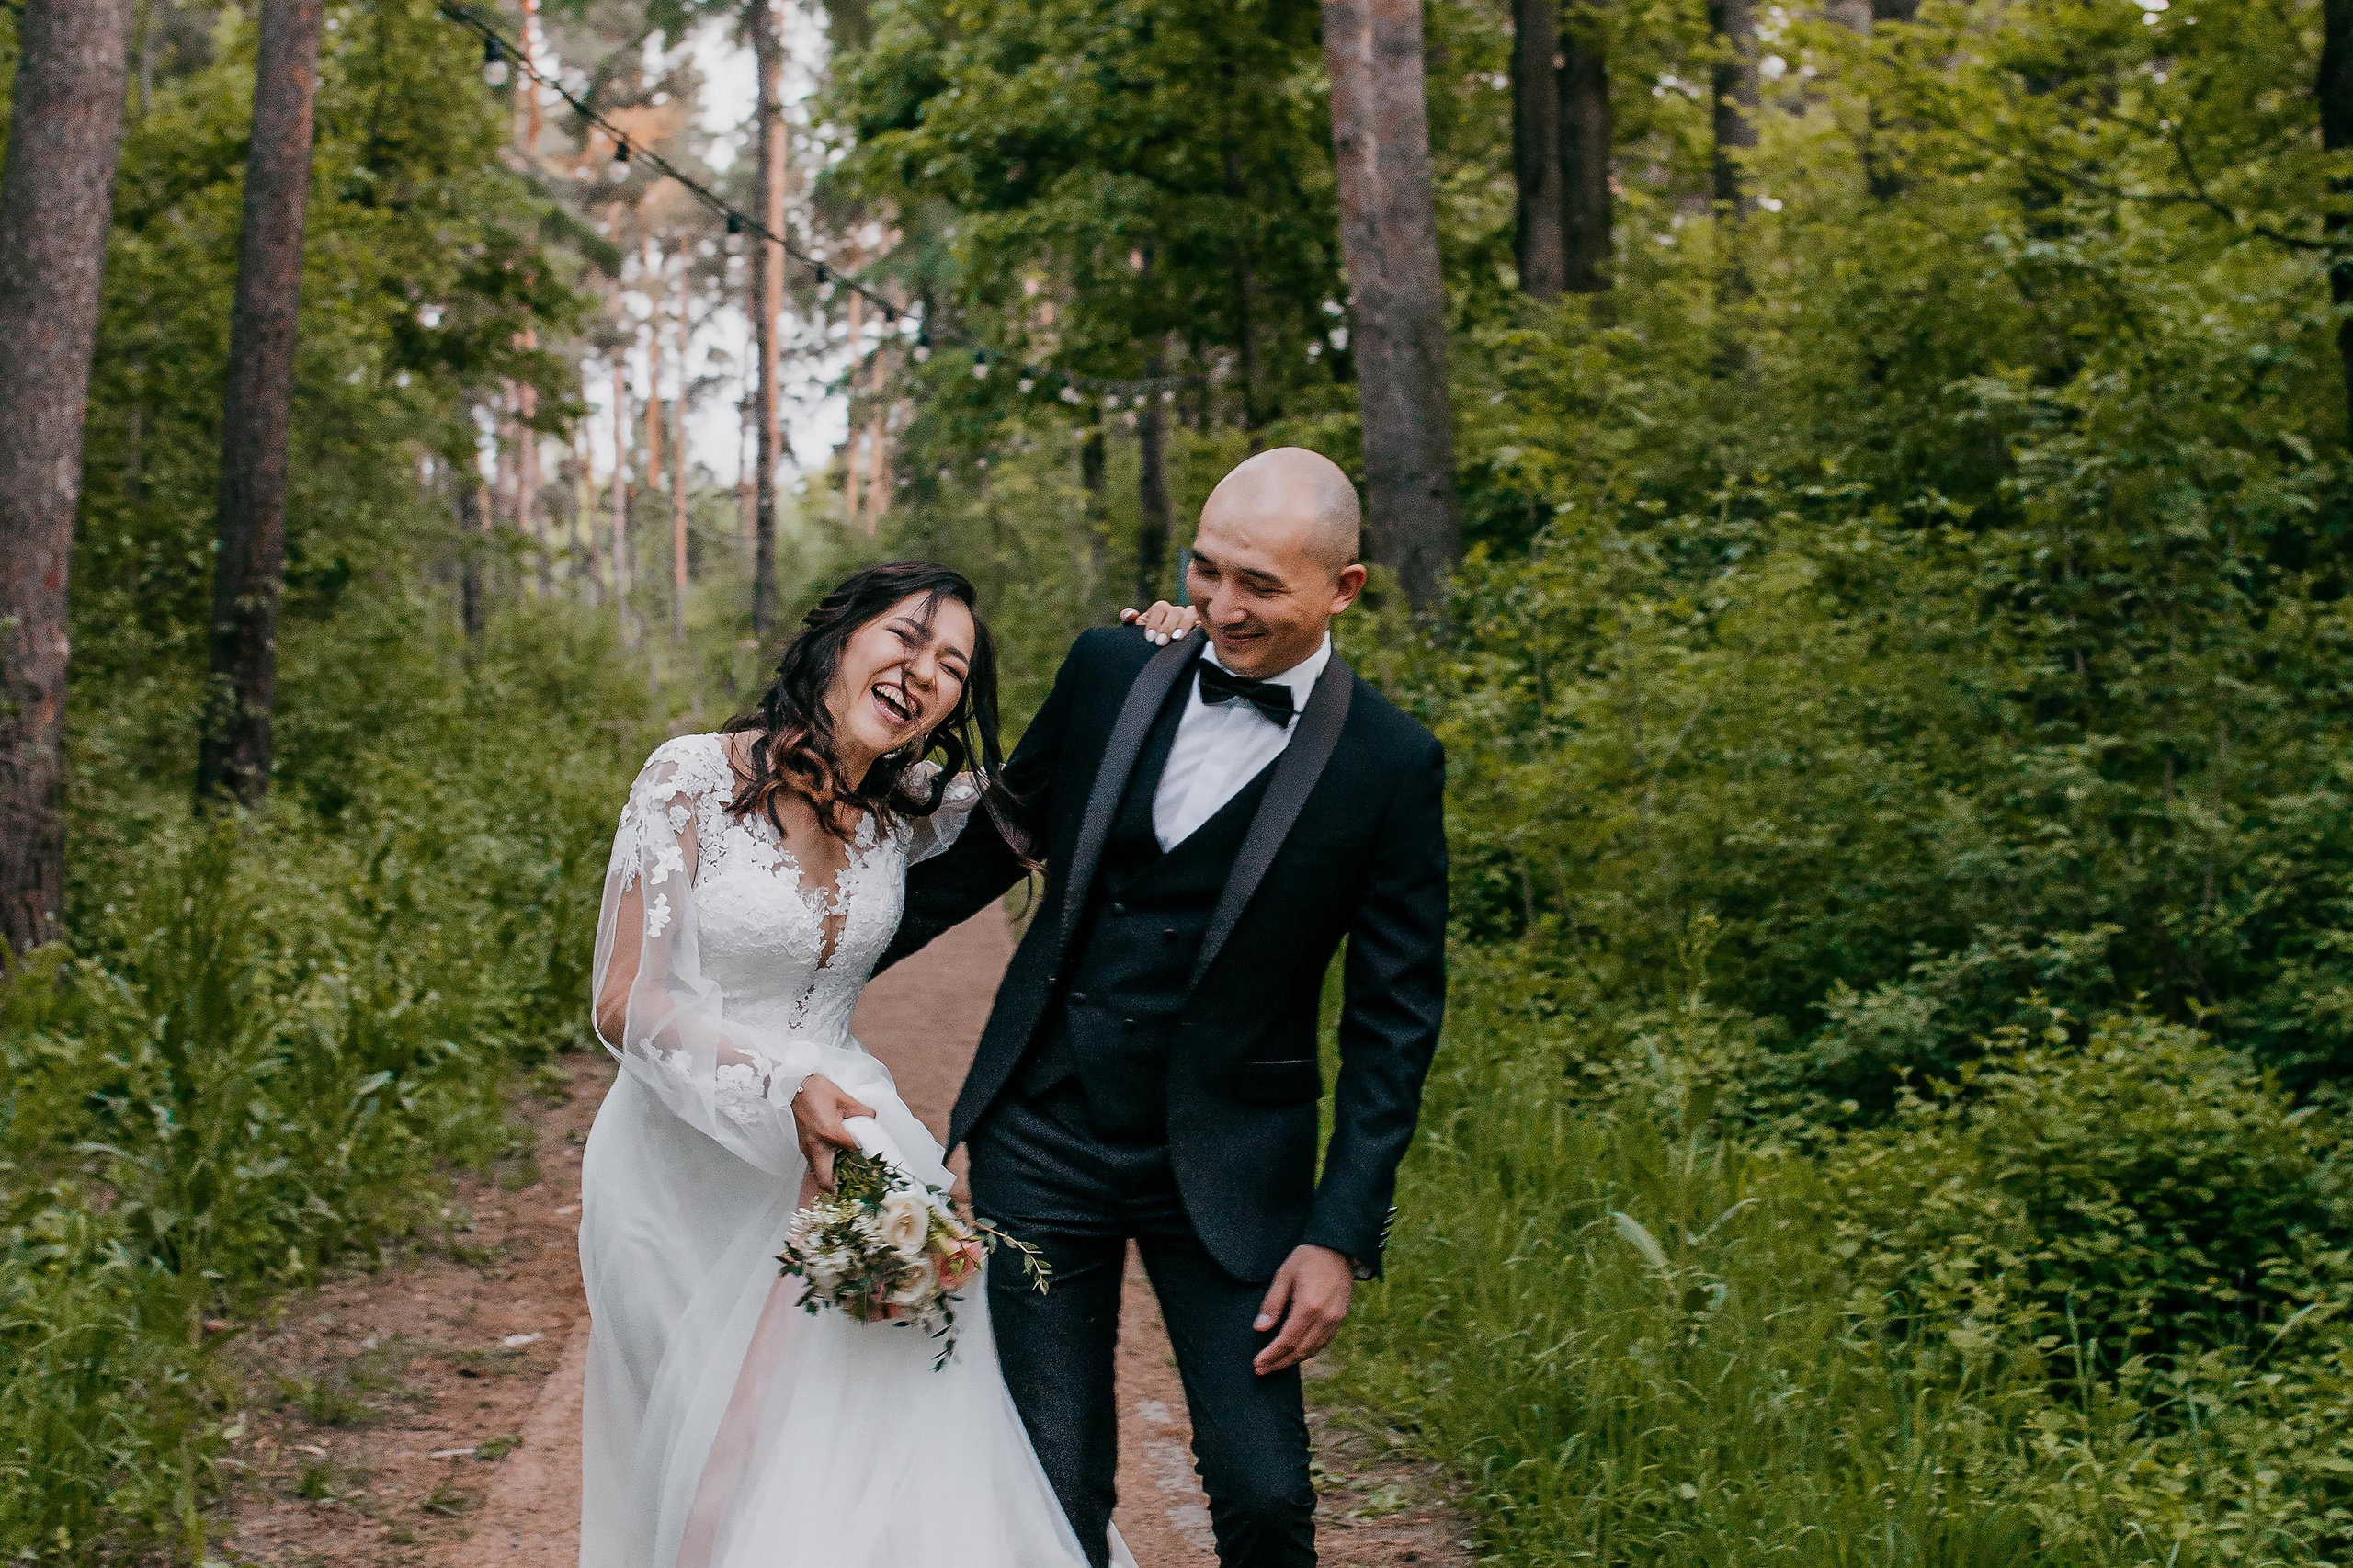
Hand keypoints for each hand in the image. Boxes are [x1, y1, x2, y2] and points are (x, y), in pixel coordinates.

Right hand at [791, 1073, 875, 1191]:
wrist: (794, 1085)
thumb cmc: (818, 1090)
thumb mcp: (844, 1098)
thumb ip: (862, 1112)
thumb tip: (873, 1119)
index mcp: (830, 1133)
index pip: (853, 1152)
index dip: (864, 1156)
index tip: (873, 1158)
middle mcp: (816, 1146)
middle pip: (825, 1181)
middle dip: (838, 1187)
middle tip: (853, 1183)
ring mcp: (807, 1148)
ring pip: (818, 1174)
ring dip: (831, 1177)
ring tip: (847, 1172)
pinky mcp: (803, 1146)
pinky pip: (814, 1164)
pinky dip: (825, 1167)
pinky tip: (836, 1159)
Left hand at [1120, 600, 1200, 645]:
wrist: (1160, 660)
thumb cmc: (1149, 642)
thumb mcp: (1135, 632)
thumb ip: (1129, 621)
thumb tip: (1131, 614)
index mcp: (1161, 611)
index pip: (1159, 608)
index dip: (1154, 621)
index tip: (1150, 638)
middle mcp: (1177, 612)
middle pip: (1175, 611)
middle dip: (1167, 627)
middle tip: (1161, 642)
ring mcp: (1191, 619)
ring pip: (1191, 613)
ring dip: (1184, 625)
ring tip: (1178, 639)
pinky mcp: (1202, 630)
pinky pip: (1205, 624)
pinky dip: (1201, 627)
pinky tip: (1197, 634)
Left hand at [1252, 1244, 1353, 1375]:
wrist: (1337, 1249)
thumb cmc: (1308, 1259)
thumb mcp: (1284, 1275)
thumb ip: (1272, 1303)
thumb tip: (1260, 1328)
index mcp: (1309, 1307)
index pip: (1287, 1341)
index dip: (1271, 1355)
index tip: (1257, 1363)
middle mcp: (1325, 1318)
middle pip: (1300, 1351)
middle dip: (1279, 1363)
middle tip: (1261, 1370)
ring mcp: (1335, 1320)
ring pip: (1312, 1350)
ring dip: (1292, 1361)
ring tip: (1274, 1365)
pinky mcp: (1340, 1319)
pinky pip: (1322, 1343)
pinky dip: (1307, 1352)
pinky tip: (1294, 1354)